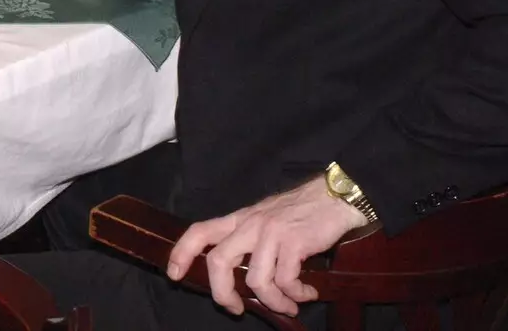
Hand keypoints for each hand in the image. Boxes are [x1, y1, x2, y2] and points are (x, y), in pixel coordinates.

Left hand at [166, 177, 368, 317]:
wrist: (334, 197)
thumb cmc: (299, 213)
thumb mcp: (265, 220)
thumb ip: (248, 241)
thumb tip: (239, 278)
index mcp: (239, 220)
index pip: (200, 231)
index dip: (182, 252)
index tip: (174, 274)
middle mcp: (249, 225)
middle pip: (218, 261)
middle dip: (222, 293)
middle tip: (236, 310)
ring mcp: (270, 233)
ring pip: (256, 280)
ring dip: (274, 302)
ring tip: (289, 306)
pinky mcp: (293, 242)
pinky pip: (286, 281)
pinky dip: (296, 295)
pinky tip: (306, 293)